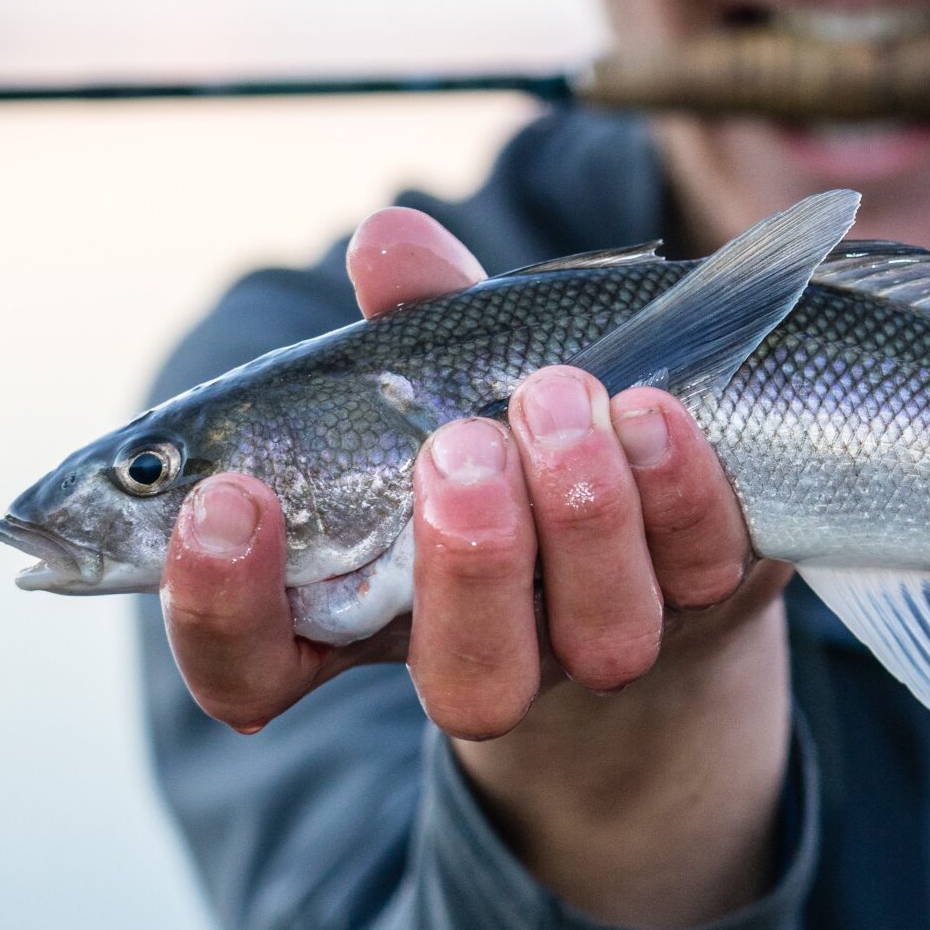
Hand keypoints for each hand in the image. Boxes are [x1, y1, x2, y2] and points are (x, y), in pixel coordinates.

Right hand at [160, 208, 792, 927]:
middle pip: (467, 684)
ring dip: (580, 513)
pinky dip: (676, 483)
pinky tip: (652, 407)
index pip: (253, 665)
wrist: (658, 486)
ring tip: (557, 398)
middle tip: (455, 447)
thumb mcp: (446, 363)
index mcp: (361, 608)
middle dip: (469, 561)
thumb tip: (390, 245)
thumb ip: (415, 312)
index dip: (220, 607)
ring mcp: (604, 636)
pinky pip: (702, 564)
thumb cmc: (503, 418)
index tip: (228, 498)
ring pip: (599, 635)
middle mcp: (483, 650)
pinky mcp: (709, 595)